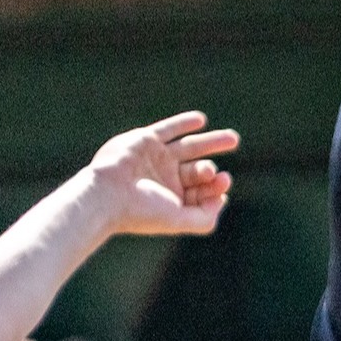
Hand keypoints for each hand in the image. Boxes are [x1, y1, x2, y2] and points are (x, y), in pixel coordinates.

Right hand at [80, 113, 239, 237]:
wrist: (107, 195)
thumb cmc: (142, 211)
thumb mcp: (179, 220)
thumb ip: (204, 218)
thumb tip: (222, 200)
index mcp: (171, 199)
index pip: (201, 192)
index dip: (216, 187)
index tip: (223, 182)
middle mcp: (164, 179)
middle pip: (197, 170)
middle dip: (214, 168)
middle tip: (230, 165)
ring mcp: (155, 159)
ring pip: (188, 148)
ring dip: (211, 142)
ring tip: (233, 139)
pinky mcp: (145, 141)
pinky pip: (167, 130)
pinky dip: (183, 123)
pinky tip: (201, 120)